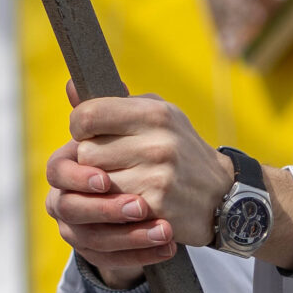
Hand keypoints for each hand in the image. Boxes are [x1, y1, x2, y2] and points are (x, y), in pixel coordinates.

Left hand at [46, 84, 234, 287]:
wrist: (222, 196)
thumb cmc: (180, 151)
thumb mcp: (156, 117)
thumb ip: (114, 105)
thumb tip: (70, 85)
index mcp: (155, 113)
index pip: (88, 115)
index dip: (80, 127)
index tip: (87, 134)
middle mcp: (158, 143)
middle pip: (86, 153)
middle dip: (92, 161)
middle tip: (111, 164)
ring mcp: (158, 177)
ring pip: (96, 183)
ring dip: (101, 187)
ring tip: (122, 183)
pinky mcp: (156, 207)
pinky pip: (111, 207)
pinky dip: (114, 207)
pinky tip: (129, 203)